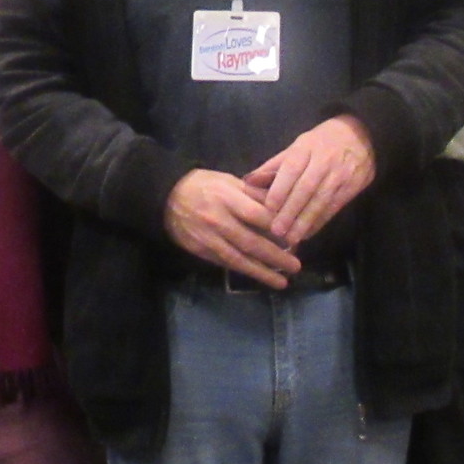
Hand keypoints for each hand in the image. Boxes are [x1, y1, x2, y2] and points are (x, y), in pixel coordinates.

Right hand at [164, 168, 299, 287]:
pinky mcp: (201, 251)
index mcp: (227, 197)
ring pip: (239, 259)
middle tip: (295, 266)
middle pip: (251, 242)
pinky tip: (259, 276)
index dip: (277, 227)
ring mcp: (208, 238)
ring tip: (282, 282)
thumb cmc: (203, 185)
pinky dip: (245, 271)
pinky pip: (226, 263)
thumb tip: (282, 206)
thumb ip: (254, 194)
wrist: (166, 198)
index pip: (256, 215)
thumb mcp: (228, 181)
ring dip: (262, 272)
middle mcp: (218, 220)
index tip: (296, 237)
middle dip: (275, 256)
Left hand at [246, 115, 375, 247]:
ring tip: (291, 238)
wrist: (362, 137)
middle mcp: (324, 161)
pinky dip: (319, 222)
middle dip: (291, 211)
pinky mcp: (352, 187)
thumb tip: (248, 181)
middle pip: (306, 188)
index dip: (281, 189)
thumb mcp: (297, 146)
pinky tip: (307, 233)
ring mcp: (340, 175)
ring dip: (305, 221)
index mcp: (306, 147)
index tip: (269, 208)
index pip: (292, 169)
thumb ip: (274, 165)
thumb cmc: (321, 142)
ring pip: (321, 201)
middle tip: (277, 231)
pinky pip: (333, 207)